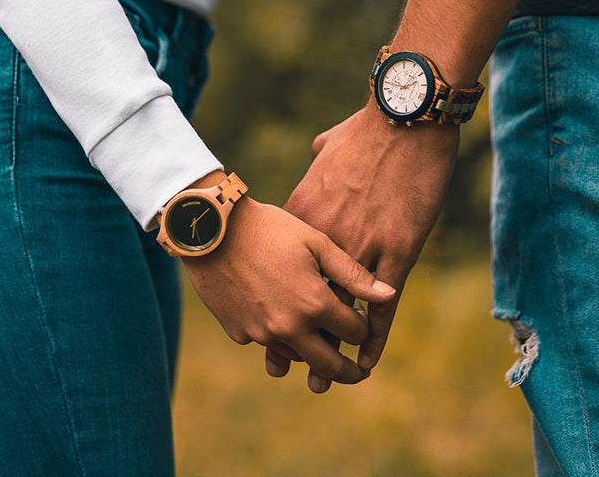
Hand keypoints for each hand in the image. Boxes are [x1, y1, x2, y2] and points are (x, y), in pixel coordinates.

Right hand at [182, 175, 395, 389]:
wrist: (212, 230)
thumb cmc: (270, 228)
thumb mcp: (316, 243)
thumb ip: (353, 274)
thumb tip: (389, 296)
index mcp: (314, 305)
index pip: (354, 333)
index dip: (362, 326)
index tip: (360, 318)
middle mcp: (289, 328)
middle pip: (328, 365)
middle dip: (347, 371)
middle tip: (357, 372)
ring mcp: (261, 334)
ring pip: (296, 358)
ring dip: (311, 354)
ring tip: (319, 343)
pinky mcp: (238, 333)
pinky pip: (266, 344)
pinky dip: (278, 338)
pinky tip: (280, 319)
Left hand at [265, 101, 458, 390]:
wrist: (403, 120)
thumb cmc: (367, 129)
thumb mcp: (329, 145)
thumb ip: (317, 158)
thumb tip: (314, 153)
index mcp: (306, 214)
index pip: (286, 270)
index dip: (280, 299)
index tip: (274, 319)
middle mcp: (326, 238)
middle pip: (306, 298)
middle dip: (296, 336)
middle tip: (288, 368)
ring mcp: (361, 247)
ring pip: (341, 310)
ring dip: (332, 348)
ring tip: (325, 380)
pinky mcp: (396, 251)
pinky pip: (380, 306)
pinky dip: (372, 338)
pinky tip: (366, 361)